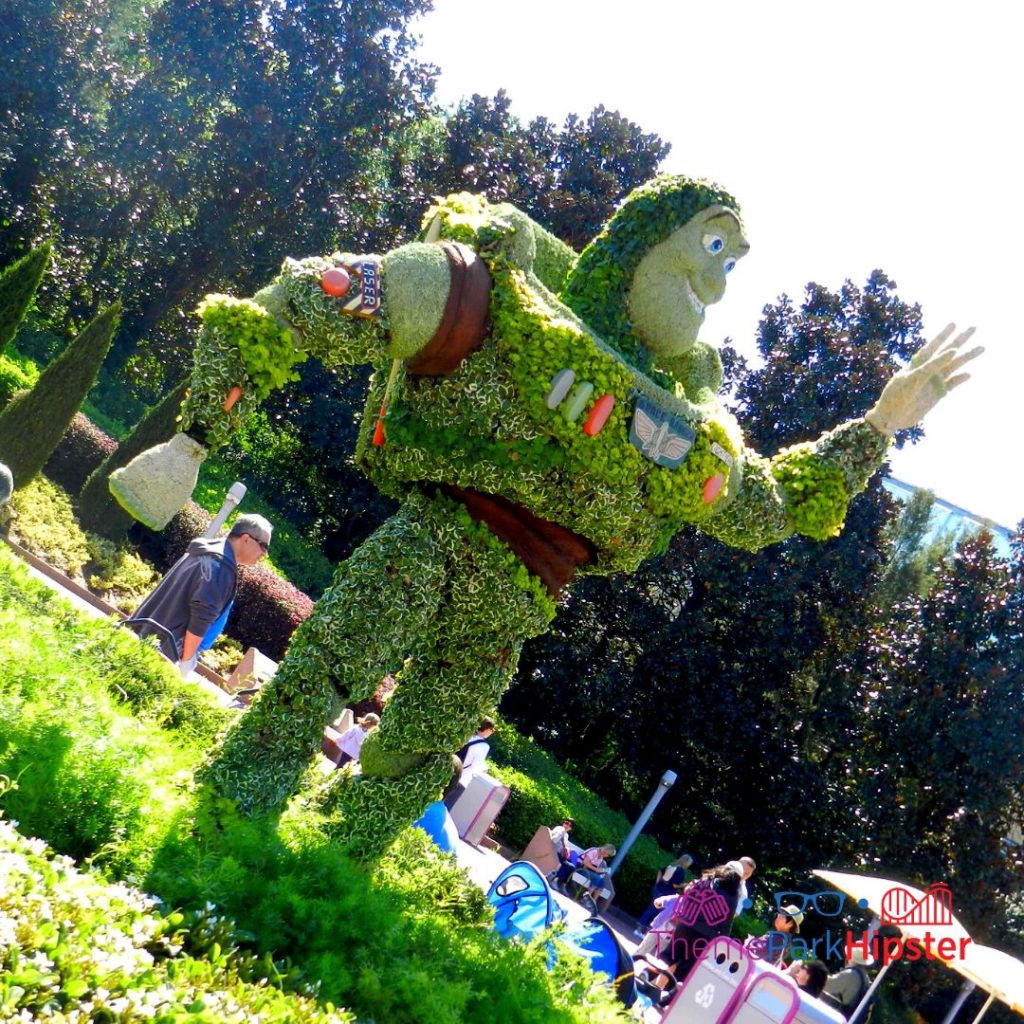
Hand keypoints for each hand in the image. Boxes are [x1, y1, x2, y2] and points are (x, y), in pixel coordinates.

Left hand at [865, 324, 981, 436]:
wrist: (891, 418)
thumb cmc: (897, 396)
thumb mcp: (913, 378)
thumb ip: (932, 365)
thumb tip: (953, 351)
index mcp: (917, 364)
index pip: (933, 346)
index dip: (943, 335)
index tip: (954, 324)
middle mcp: (927, 370)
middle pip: (947, 352)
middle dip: (960, 340)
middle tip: (973, 328)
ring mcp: (933, 382)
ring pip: (953, 366)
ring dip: (967, 357)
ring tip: (982, 348)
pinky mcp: (937, 395)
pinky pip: (951, 384)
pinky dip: (959, 379)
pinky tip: (968, 374)